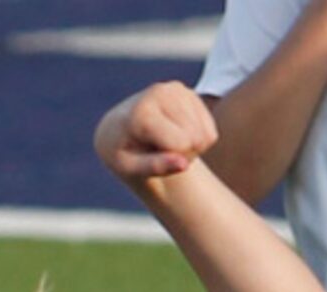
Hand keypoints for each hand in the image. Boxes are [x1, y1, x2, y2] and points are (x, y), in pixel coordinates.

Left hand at [95, 81, 217, 182]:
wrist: (118, 129)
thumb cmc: (122, 151)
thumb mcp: (128, 167)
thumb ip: (155, 167)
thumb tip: (184, 164)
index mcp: (143, 112)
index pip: (181, 143)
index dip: (172, 159)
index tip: (149, 157)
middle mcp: (160, 93)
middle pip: (195, 138)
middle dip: (182, 153)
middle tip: (157, 152)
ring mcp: (177, 89)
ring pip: (205, 135)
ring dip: (189, 147)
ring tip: (164, 144)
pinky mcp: (188, 92)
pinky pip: (209, 129)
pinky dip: (195, 138)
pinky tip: (174, 135)